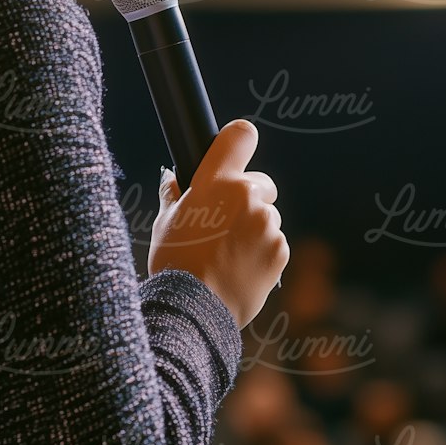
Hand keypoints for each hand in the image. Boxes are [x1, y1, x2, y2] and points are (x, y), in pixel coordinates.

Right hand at [147, 119, 287, 329]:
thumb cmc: (175, 263)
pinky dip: (262, 251)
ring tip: (228, 254)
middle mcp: (247, 197)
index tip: (235, 153)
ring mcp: (267, 224)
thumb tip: (172, 178)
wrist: (195, 308)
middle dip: (248, 197)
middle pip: (260, 183)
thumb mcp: (165, 223)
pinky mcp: (280, 250)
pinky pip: (275, 241)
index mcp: (216, 182)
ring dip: (254, 228)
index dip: (239, 141)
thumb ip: (173, 194)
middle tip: (224, 223)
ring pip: (267, 215)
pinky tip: (240, 268)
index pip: (241, 136)